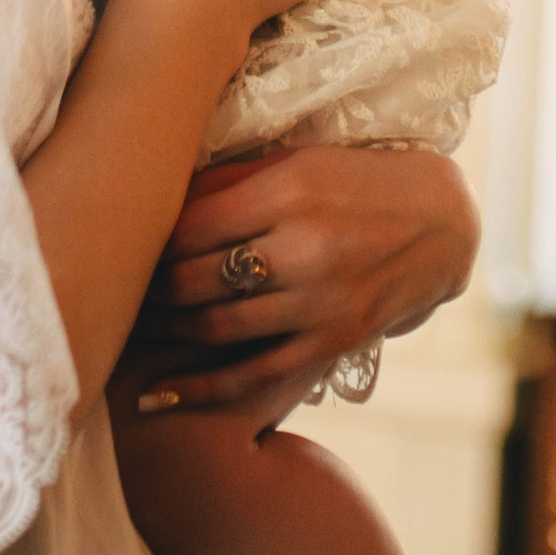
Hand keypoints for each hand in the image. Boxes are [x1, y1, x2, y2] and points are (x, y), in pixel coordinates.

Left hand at [121, 144, 479, 422]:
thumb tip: (157, 196)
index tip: (118, 244)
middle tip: (112, 289)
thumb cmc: (359, 180)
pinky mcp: (333, 342)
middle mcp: (305, 248)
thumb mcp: (301, 160)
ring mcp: (321, 302)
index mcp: (290, 191)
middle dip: (146, 287)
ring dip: (164, 331)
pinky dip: (200, 389)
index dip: (144, 239)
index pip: (189, 225)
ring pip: (216, 326)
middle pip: (195, 279)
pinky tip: (158, 394)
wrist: (443, 223)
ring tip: (129, 328)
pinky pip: (252, 374)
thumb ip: (232, 182)